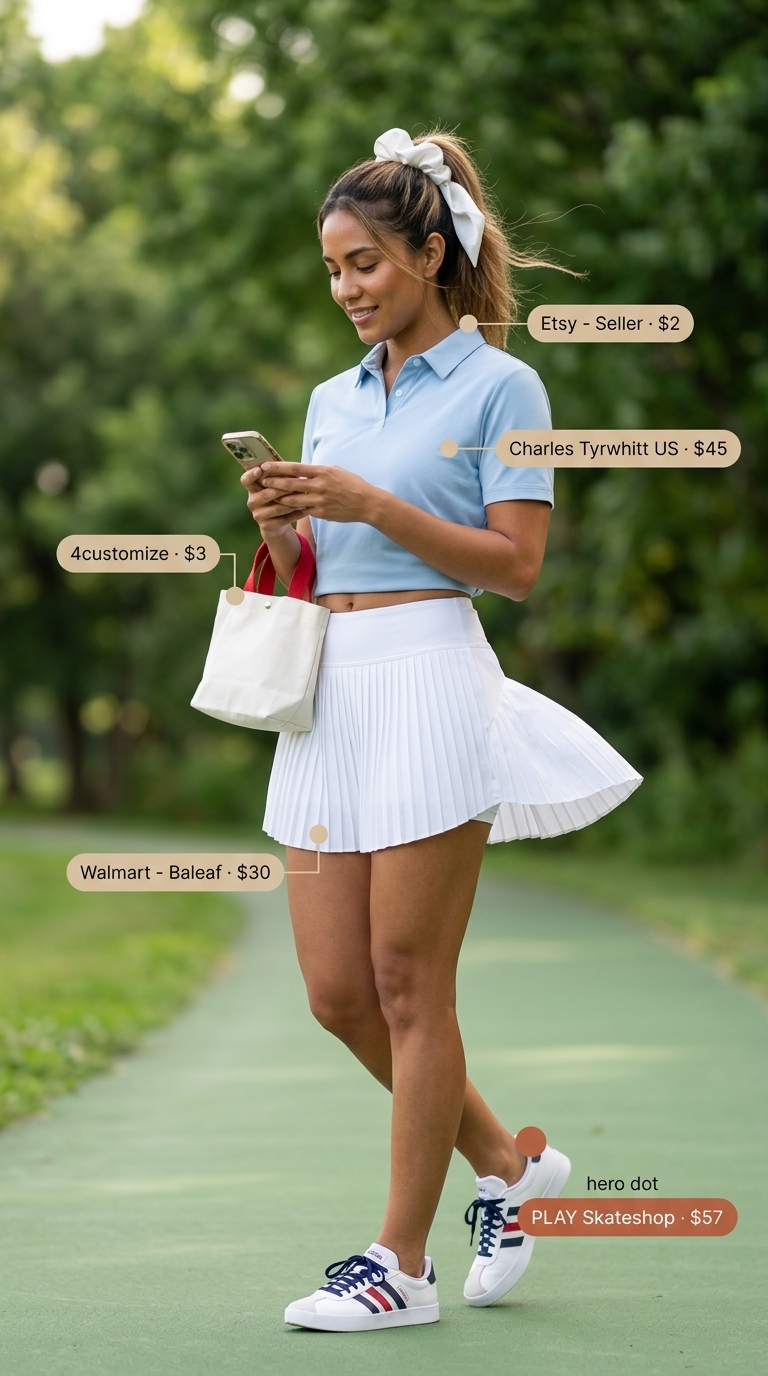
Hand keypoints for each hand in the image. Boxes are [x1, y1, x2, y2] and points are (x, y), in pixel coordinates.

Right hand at [240, 464, 303, 537]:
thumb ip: (280, 477)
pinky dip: (297, 514)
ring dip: (293, 501)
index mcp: (252, 488)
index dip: (251, 474)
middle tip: (297, 484)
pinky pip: (284, 519)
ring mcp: (258, 515)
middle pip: (266, 493)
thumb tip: (294, 468)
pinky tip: (306, 509)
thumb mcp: (276, 486)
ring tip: (305, 496)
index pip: (245, 480)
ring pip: (278, 507)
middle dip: (283, 489)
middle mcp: (252, 502)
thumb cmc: (278, 497)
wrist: (276, 523)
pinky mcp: (266, 526)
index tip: (260, 470)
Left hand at [259, 463, 379, 523]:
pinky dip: (291, 509)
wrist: (367, 503)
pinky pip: (302, 511)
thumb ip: (319, 470)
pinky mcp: (321, 513)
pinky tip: (282, 509)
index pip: (295, 467)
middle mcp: (319, 485)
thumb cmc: (352, 484)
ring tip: (268, 495)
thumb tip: (304, 469)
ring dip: (278, 497)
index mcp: (322, 471)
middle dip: (274, 482)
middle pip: (290, 483)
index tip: (266, 465)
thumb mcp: (336, 470)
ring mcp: (319, 500)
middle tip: (262, 481)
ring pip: (293, 499)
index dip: (278, 467)